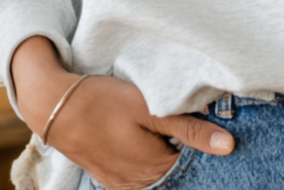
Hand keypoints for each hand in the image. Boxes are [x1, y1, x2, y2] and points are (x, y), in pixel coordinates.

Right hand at [10, 36, 233, 188]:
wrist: (54, 106)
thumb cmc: (103, 102)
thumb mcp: (150, 108)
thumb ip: (189, 128)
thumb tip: (229, 146)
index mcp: (154, 168)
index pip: (193, 166)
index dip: (202, 145)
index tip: (212, 128)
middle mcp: (139, 184)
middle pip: (174, 173)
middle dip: (184, 154)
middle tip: (185, 126)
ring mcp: (120, 183)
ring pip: (155, 176)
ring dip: (164, 158)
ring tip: (163, 131)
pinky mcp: (106, 177)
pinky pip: (136, 177)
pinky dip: (146, 163)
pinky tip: (145, 142)